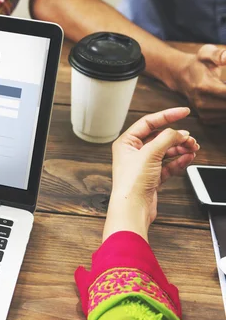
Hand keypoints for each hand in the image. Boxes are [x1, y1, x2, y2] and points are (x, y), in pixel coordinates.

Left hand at [104, 107, 199, 241]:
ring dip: (180, 148)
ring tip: (193, 148)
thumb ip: (166, 139)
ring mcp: (143, 165)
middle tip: (191, 139)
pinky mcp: (151, 177)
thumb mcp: (150, 154)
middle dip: (176, 136)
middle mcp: (133, 152)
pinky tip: (188, 157)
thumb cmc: (132, 182)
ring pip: (165, 151)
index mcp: (126, 142)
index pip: (148, 122)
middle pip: (159, 137)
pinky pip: (168, 164)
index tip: (184, 111)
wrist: (132, 208)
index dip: (167, 115)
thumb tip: (179, 132)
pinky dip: (178, 160)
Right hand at [167, 45, 225, 123]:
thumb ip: (218, 54)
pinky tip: (223, 99)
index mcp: (203, 86)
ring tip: (223, 88)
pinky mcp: (206, 118)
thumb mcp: (206, 53)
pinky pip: (225, 118)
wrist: (180, 76)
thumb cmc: (197, 64)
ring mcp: (203, 112)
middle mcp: (202, 102)